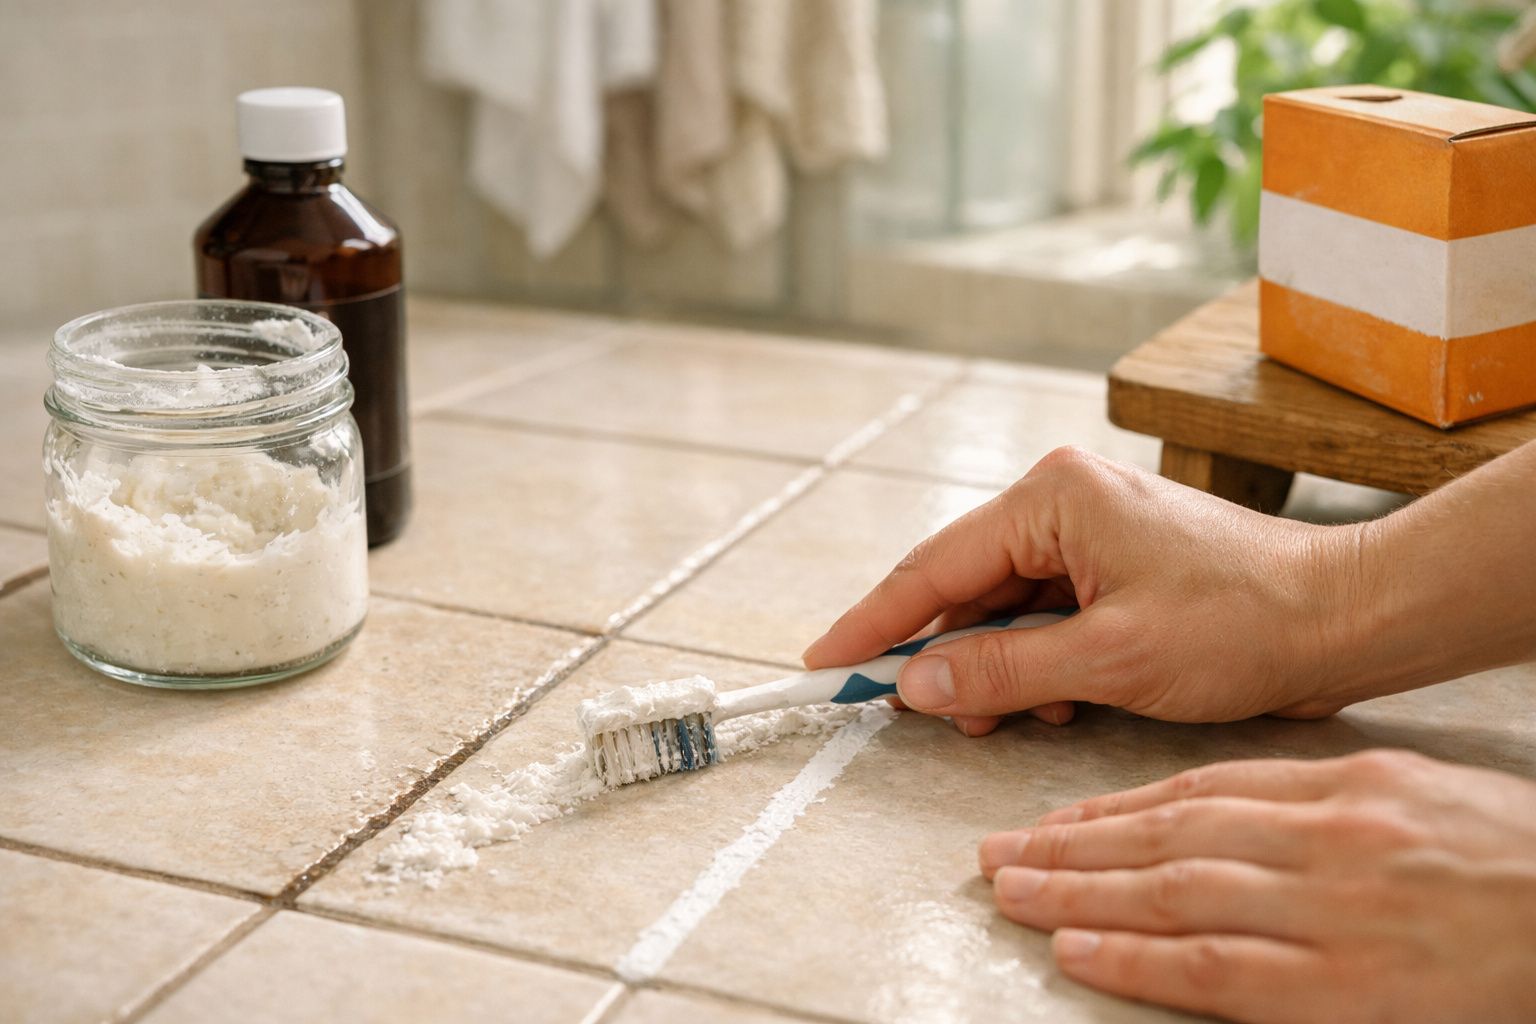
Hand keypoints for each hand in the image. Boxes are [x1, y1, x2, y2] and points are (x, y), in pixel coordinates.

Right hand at [802, 447, 1366, 735]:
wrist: (1345, 619)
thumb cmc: (1243, 621)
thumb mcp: (1111, 659)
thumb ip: (1003, 672)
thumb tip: (914, 684)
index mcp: (1052, 499)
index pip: (933, 567)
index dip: (873, 622)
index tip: (819, 661)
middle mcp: (1061, 505)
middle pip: (963, 589)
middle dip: (944, 658)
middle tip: (912, 714)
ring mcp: (1087, 537)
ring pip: (1001, 613)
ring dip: (998, 672)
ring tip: (1006, 718)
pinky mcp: (1111, 571)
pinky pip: (1043, 622)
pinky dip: (1038, 669)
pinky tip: (1060, 702)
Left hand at [977, 750, 1535, 1022]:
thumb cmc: (1514, 860)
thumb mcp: (1413, 800)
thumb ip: (1318, 805)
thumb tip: (1227, 816)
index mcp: (1342, 788)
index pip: (1196, 790)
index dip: (1112, 809)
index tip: (1053, 820)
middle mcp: (1324, 840)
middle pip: (1167, 837)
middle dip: (1072, 846)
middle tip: (998, 854)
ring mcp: (1330, 913)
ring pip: (1173, 895)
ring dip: (1081, 896)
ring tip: (1013, 896)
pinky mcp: (1344, 989)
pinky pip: (1218, 970)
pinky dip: (1140, 960)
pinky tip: (1082, 953)